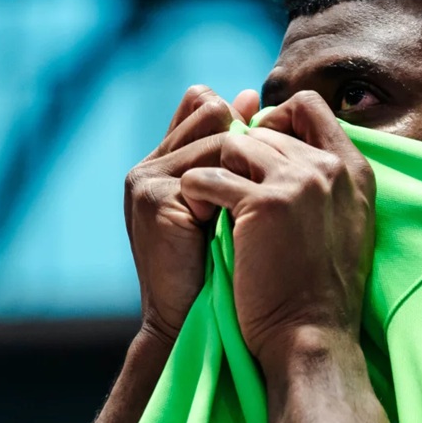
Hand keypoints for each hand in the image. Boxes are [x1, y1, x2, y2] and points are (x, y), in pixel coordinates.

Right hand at [123, 86, 257, 343]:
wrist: (191, 326)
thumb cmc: (217, 273)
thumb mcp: (224, 208)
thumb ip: (230, 161)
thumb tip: (251, 96)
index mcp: (161, 164)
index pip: (198, 105)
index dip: (236, 112)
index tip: (270, 129)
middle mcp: (147, 167)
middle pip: (207, 112)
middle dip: (247, 135)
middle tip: (275, 163)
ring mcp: (146, 181)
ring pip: (216, 140)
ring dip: (248, 165)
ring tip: (267, 196)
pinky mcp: (155, 200)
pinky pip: (210, 173)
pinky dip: (237, 191)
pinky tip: (252, 214)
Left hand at [177, 90, 375, 371]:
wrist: (310, 337)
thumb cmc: (318, 289)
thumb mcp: (342, 225)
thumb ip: (324, 181)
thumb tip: (286, 146)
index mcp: (354, 170)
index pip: (310, 106)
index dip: (275, 120)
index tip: (255, 152)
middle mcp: (330, 168)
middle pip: (265, 128)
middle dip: (238, 154)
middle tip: (225, 190)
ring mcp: (299, 181)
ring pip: (235, 145)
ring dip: (216, 170)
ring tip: (212, 204)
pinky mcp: (264, 203)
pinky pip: (210, 176)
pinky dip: (196, 192)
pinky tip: (198, 215)